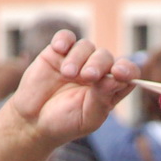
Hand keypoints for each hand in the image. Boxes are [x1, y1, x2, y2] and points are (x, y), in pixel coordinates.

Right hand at [2, 31, 137, 147]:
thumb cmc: (64, 123)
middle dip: (98, 64)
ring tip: (67, 73)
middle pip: (106, 57)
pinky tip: (59, 48)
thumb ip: (102, 99)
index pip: (128, 72)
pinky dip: (64, 39)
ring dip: (78, 58)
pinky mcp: (57, 52)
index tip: (119, 73)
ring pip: (86, 46)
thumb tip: (115, 78)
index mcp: (110, 88)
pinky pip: (66, 37)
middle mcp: (97, 71)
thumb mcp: (87, 118)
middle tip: (87, 76)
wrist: (33, 122)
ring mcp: (77, 60)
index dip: (127, 69)